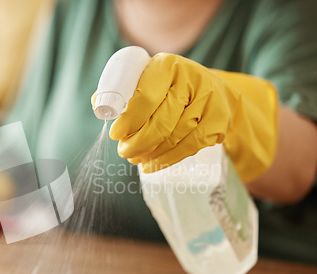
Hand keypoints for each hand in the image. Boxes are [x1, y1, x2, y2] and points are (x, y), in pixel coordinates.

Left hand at [108, 53, 277, 181]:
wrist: (216, 91)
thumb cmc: (171, 88)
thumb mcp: (149, 79)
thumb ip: (124, 89)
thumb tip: (98, 103)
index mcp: (166, 66)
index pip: (145, 97)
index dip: (128, 120)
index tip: (115, 134)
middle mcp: (191, 79)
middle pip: (160, 121)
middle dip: (137, 142)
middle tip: (123, 151)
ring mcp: (208, 100)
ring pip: (174, 136)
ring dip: (150, 153)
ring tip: (135, 158)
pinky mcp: (219, 120)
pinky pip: (190, 146)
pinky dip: (167, 159)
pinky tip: (152, 164)